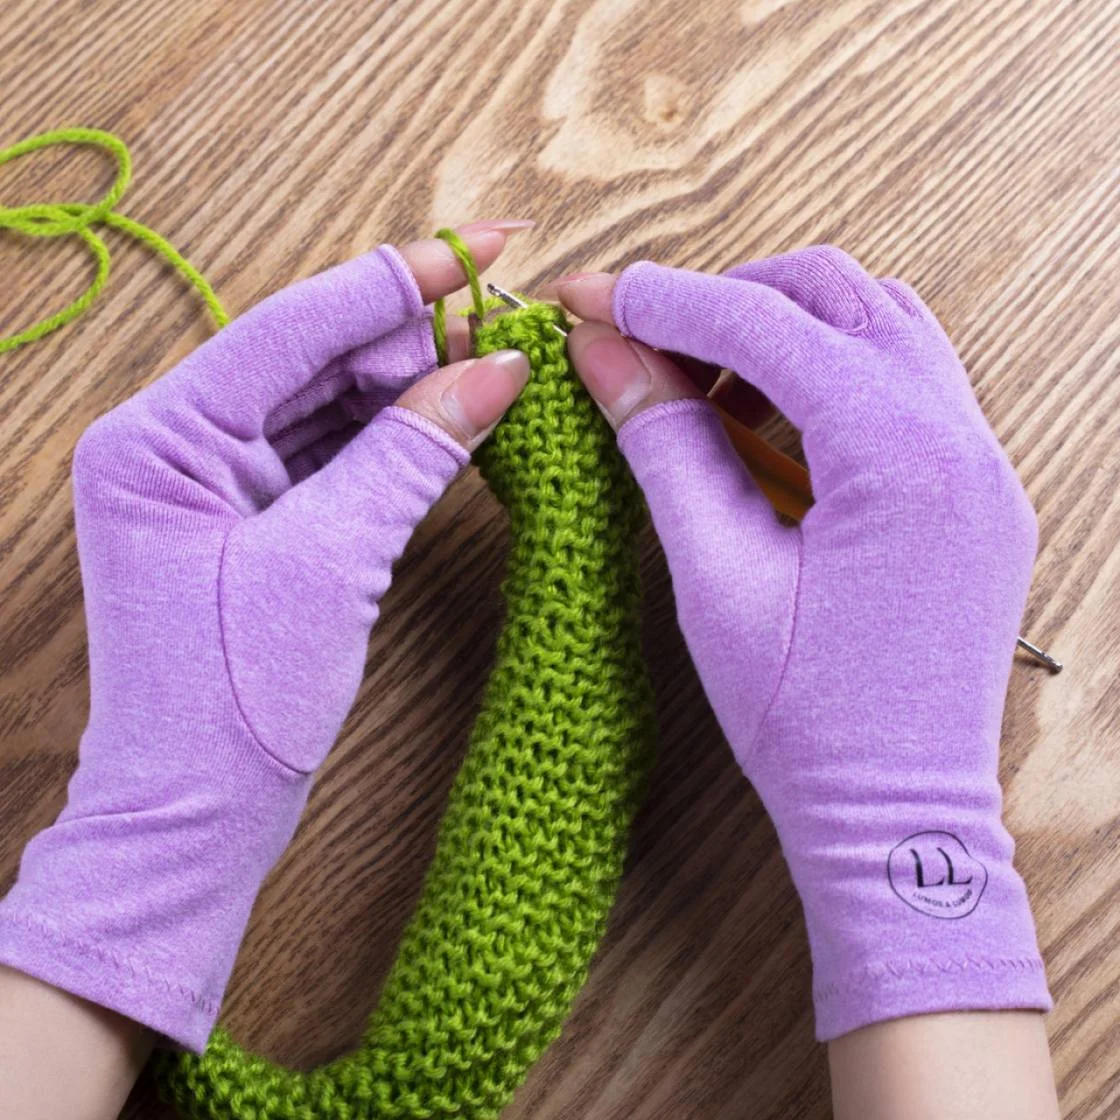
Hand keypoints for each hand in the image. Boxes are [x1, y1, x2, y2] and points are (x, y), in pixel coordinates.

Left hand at [0, 221, 531, 1050]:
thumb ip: (413, 453)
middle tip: (512, 324)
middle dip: (414, 337)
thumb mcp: (332, 564)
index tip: (489, 242)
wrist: (193, 817)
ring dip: (410, 386)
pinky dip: (392, 439)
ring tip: (497, 367)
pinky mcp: (247, 516)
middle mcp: (173, 441)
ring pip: (327, 402)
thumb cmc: (234, 705)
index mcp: (159, 437)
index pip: (295, 326)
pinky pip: (330, 453)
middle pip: (314, 357)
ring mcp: (209, 479)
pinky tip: (452, 421)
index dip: (400, 280)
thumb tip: (497, 371)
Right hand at [558, 247, 1050, 1039]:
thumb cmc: (804, 721)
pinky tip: (769, 423)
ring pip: (879, 326)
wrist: (897, 819)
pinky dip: (829, 375)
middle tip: (645, 344)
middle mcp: (960, 440)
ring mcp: (981, 464)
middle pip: (837, 295)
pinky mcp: (977, 491)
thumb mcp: (715, 577)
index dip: (665, 302)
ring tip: (702, 385)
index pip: (766, 325)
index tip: (591, 300)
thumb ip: (664, 446)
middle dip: (728, 300)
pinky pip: (906, 385)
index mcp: (899, 457)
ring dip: (782, 330)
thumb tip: (603, 353)